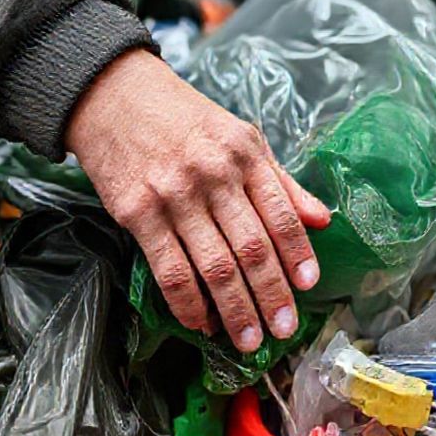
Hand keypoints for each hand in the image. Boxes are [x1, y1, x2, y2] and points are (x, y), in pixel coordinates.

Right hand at [67, 49, 329, 351]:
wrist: (112, 95)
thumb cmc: (185, 120)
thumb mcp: (243, 137)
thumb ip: (282, 182)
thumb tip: (323, 220)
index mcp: (245, 155)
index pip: (281, 214)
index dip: (298, 254)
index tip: (309, 286)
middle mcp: (213, 175)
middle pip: (251, 248)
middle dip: (271, 295)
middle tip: (284, 330)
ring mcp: (173, 196)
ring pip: (213, 266)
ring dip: (235, 310)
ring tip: (249, 340)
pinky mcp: (137, 213)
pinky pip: (169, 269)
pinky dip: (188, 303)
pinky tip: (202, 323)